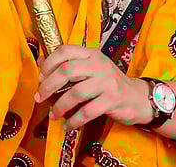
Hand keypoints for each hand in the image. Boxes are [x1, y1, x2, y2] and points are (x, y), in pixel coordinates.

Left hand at [35, 45, 153, 131]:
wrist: (136, 97)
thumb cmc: (108, 83)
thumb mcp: (91, 69)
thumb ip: (69, 65)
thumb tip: (41, 61)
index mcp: (91, 54)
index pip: (66, 50)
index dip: (49, 63)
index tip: (40, 77)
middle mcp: (99, 65)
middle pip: (67, 70)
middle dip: (48, 85)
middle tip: (40, 97)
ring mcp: (106, 82)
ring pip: (76, 92)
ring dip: (60, 106)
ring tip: (54, 115)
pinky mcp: (112, 100)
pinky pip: (87, 111)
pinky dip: (74, 121)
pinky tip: (68, 125)